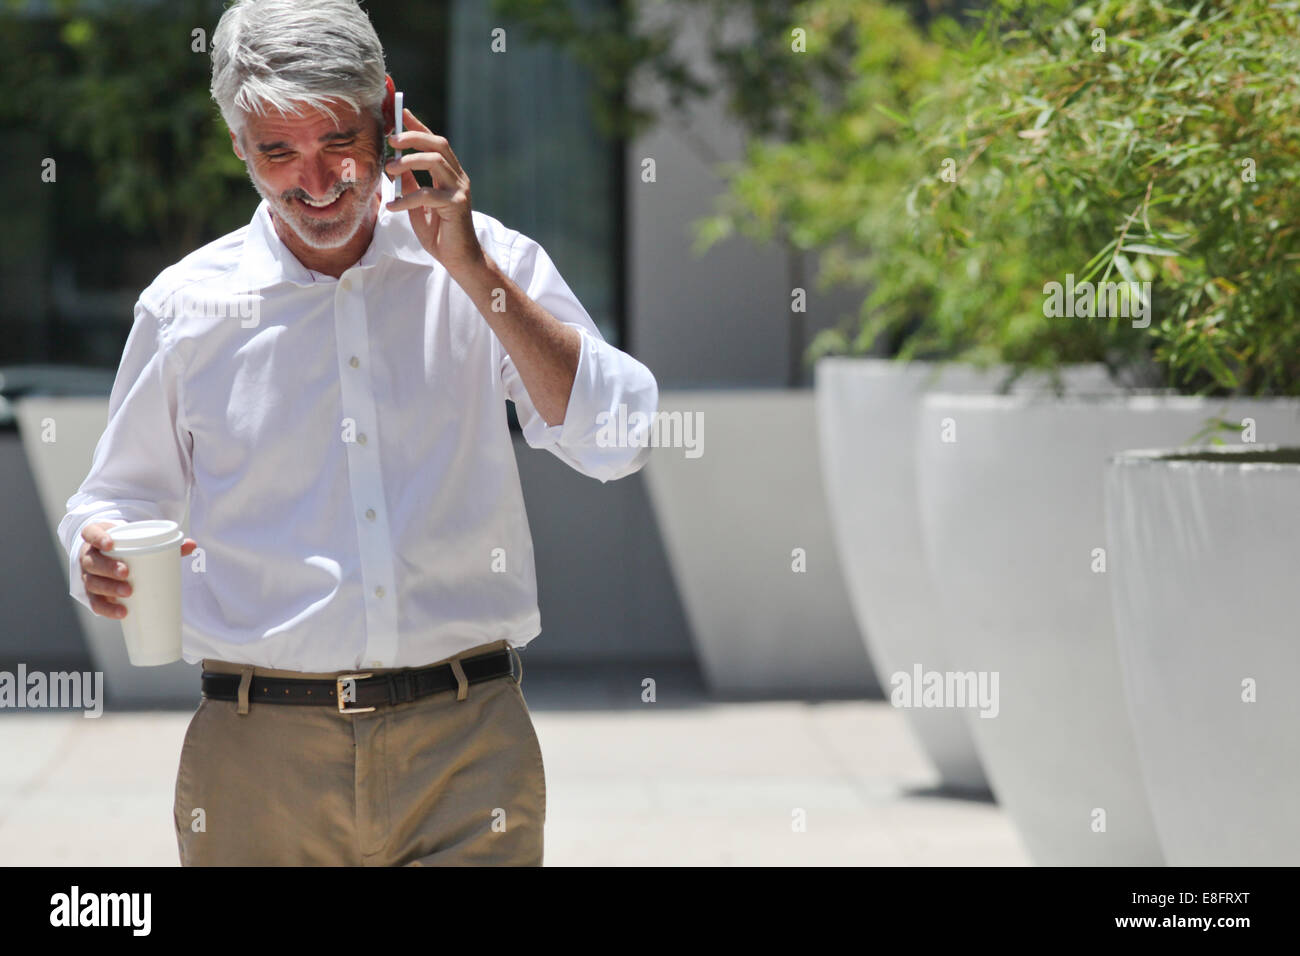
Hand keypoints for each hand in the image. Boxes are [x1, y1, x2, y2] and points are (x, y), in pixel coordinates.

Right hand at [79, 521, 196, 618]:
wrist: (111, 557)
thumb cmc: (127, 546)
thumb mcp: (139, 540)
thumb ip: (165, 543)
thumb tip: (192, 545)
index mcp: (97, 537)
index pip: (91, 533)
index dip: (98, 538)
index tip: (111, 544)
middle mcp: (88, 555)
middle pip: (92, 561)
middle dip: (108, 568)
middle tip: (126, 574)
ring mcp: (88, 575)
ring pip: (92, 582)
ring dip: (109, 589)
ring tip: (128, 593)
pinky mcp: (92, 592)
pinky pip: (95, 602)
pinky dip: (107, 608)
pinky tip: (121, 612)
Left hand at [384, 108, 483, 275]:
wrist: (458, 258)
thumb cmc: (439, 232)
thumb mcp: (418, 203)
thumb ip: (409, 183)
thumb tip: (393, 164)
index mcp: (450, 174)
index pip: (435, 142)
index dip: (418, 125)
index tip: (399, 112)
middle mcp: (458, 177)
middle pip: (438, 144)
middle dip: (412, 137)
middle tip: (390, 141)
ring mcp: (460, 190)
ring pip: (435, 161)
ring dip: (408, 161)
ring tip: (388, 170)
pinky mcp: (457, 205)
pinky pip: (428, 194)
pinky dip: (406, 198)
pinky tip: (392, 207)